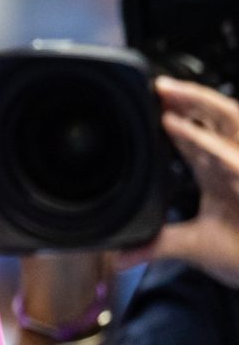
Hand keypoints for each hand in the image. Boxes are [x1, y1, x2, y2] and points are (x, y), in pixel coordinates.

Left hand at [116, 77, 238, 285]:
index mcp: (220, 173)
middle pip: (218, 119)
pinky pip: (234, 160)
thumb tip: (117, 258)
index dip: (176, 116)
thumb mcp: (195, 247)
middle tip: (158, 85)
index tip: (149, 100)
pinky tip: (184, 131)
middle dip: (190, 99)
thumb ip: (156, 245)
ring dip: (201, 107)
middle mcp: (235, 164)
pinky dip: (210, 146)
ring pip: (231, 125)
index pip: (197, 135)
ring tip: (171, 93)